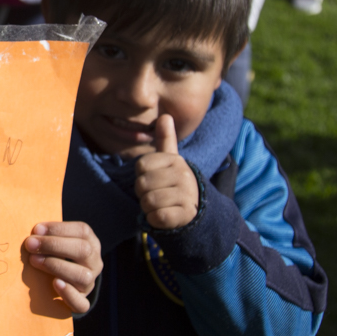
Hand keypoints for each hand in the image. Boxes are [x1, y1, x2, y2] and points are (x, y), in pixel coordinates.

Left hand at [24, 221, 102, 312]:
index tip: (36, 229)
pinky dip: (68, 294)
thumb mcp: (58, 242)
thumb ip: (49, 236)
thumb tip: (33, 233)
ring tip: (35, 261)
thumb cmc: (56, 255)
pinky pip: (81, 303)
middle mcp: (94, 262)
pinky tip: (55, 283)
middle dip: (53, 245)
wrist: (66, 283)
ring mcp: (90, 283)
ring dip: (56, 266)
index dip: (58, 229)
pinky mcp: (82, 301)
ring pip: (82, 276)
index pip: (82, 231)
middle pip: (82, 250)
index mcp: (91, 242)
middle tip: (30, 244)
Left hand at [134, 115, 198, 229]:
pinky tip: (163, 217)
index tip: (154, 179)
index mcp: (175, 160)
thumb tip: (166, 115)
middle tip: (157, 195)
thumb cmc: (175, 182)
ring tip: (160, 205)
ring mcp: (186, 195)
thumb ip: (166, 139)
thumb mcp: (171, 160)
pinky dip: (154, 220)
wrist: (196, 209)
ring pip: (148, 201)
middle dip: (143, 194)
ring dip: (148, 208)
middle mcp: (183, 175)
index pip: (141, 166)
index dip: (142, 176)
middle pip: (142, 184)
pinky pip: (157, 217)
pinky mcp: (185, 214)